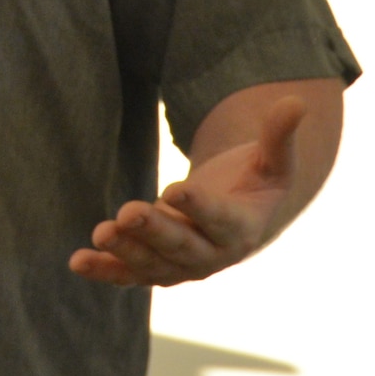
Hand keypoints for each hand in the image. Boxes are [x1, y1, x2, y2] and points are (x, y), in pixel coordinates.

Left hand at [69, 95, 306, 287]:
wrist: (241, 217)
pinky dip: (105, 271)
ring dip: (125, 251)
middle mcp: (212, 255)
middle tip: (127, 211)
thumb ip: (280, 134)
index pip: (219, 218)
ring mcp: (182, 266)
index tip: (175, 189)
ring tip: (101, 233)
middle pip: (181, 245)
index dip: (199, 206)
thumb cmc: (257, 181)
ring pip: (153, 263)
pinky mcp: (156, 268)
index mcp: (241, 228)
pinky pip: (129, 274)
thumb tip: (296, 101)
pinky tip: (78, 262)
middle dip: (154, 230)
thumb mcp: (274, 159)